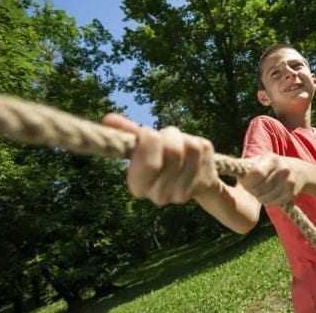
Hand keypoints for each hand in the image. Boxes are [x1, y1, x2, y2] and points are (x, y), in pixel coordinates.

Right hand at [102, 113, 219, 205]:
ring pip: (189, 147)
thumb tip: (109, 119)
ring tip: (179, 144)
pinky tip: (194, 153)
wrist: (189, 179)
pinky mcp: (206, 180)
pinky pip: (203, 148)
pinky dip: (197, 142)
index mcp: (139, 187)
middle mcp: (161, 195)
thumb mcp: (141, 147)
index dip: (149, 142)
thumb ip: (127, 134)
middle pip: (172, 152)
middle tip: (164, 137)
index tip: (147, 132)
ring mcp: (185, 191)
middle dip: (168, 136)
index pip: (149, 163)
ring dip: (183, 137)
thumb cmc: (159, 158)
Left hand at [238, 152, 303, 205]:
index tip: (245, 182)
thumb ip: (245, 167)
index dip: (247, 181)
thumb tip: (233, 174)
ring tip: (260, 190)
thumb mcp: (258, 161)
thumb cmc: (269, 165)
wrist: (298, 171)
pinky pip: (272, 204)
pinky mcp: (292, 194)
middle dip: (252, 190)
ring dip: (259, 197)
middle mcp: (283, 169)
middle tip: (252, 186)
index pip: (256, 174)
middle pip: (259, 189)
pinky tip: (269, 194)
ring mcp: (289, 182)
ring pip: (265, 199)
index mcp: (271, 159)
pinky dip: (267, 201)